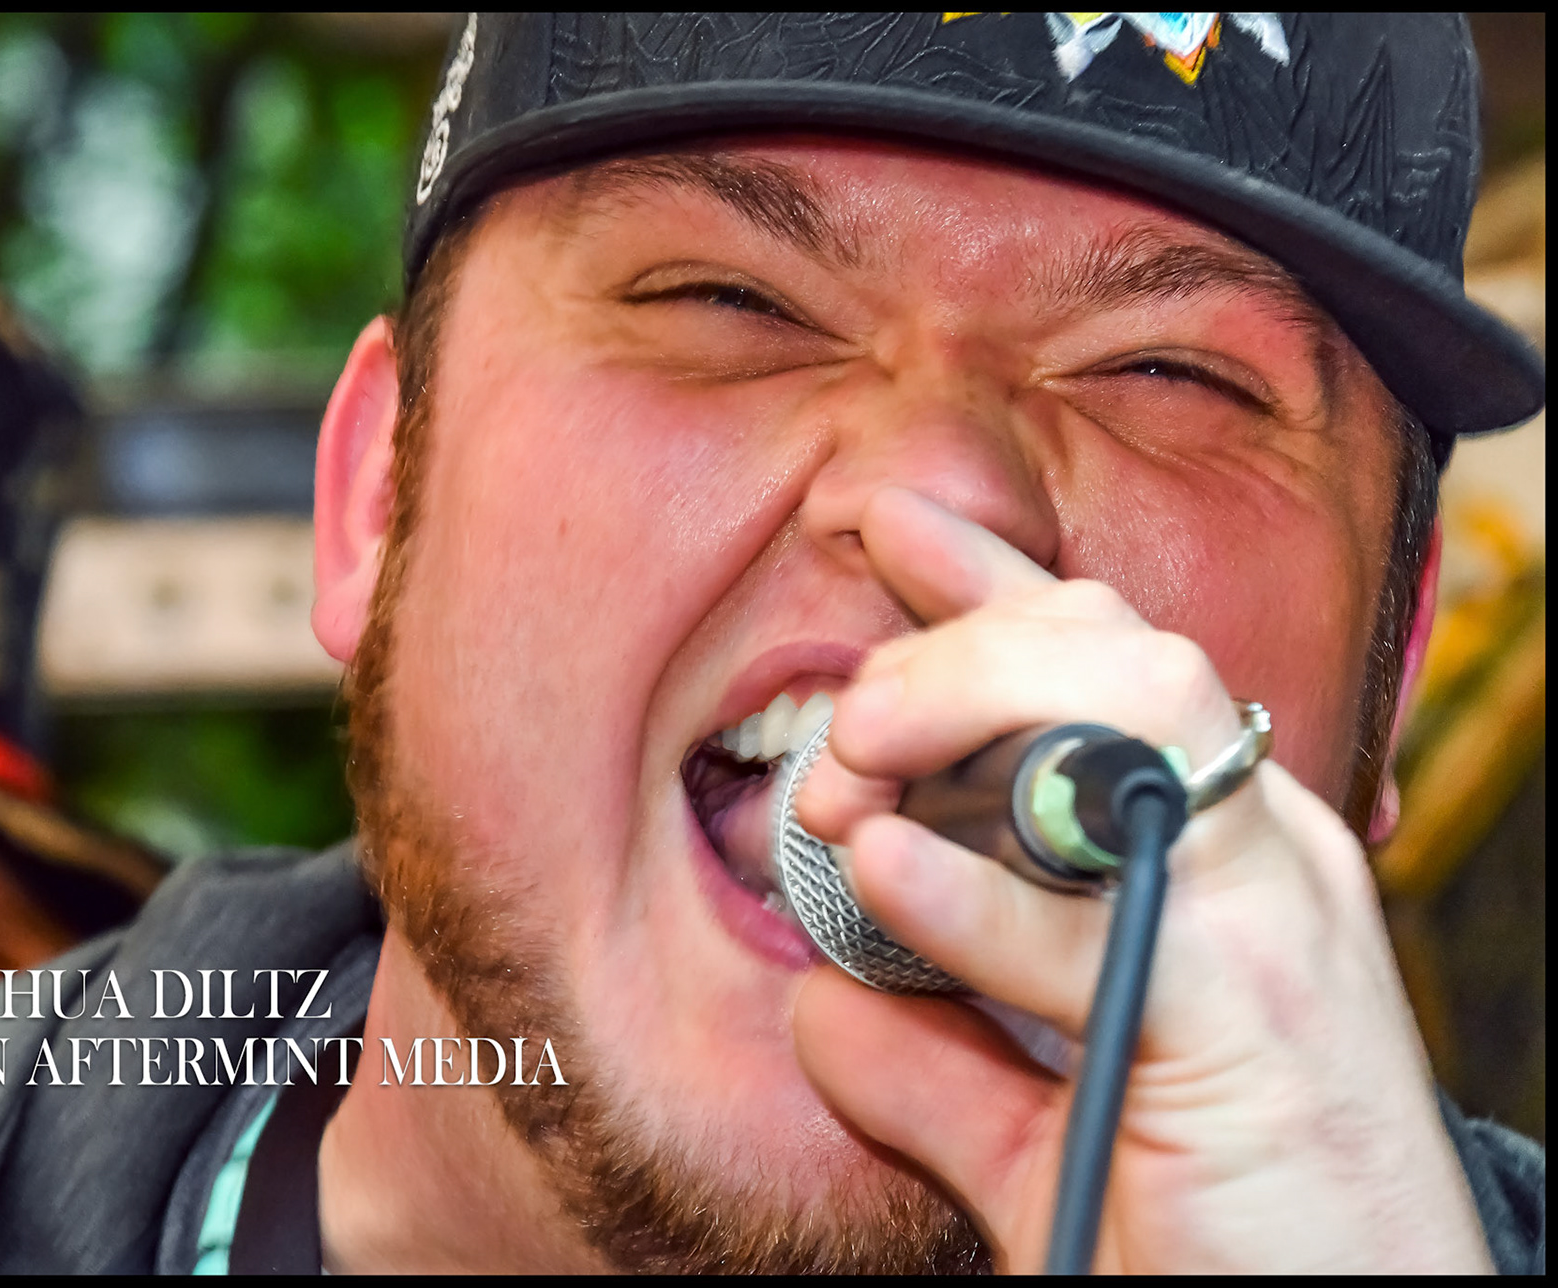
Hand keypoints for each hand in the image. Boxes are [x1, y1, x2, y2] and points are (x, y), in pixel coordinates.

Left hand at [790, 487, 1491, 1273]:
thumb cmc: (1224, 1235)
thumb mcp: (1041, 1133)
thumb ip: (934, 1060)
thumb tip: (820, 1000)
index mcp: (1211, 856)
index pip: (1098, 664)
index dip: (982, 582)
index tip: (879, 530)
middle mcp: (1254, 854)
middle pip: (1108, 646)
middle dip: (949, 648)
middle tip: (839, 725)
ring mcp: (1270, 920)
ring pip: (1132, 707)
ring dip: (964, 707)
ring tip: (853, 766)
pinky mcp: (1258, 1019)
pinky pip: (1103, 913)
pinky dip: (979, 889)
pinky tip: (883, 867)